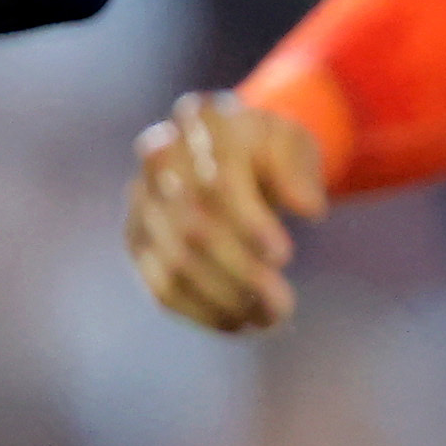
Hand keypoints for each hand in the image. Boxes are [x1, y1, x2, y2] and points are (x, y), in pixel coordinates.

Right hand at [127, 89, 329, 332]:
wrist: (236, 157)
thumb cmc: (271, 151)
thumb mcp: (295, 143)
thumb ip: (300, 166)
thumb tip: (309, 207)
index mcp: (201, 119)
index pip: (217, 177)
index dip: (248, 221)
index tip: (284, 255)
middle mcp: (160, 156)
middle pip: (194, 226)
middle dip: (241, 272)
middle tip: (284, 305)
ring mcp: (141, 200)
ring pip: (175, 262)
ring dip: (224, 300)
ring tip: (269, 320)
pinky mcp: (137, 240)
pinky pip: (161, 286)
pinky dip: (201, 312)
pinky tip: (237, 325)